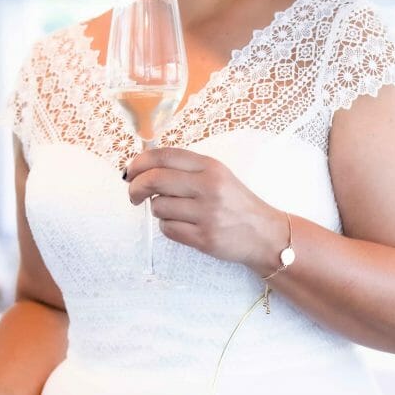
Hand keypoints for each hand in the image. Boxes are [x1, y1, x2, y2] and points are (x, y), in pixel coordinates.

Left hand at [124, 147, 285, 268]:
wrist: (264, 233)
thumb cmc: (236, 203)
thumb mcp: (217, 175)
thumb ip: (186, 169)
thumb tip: (144, 169)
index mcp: (210, 167)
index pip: (164, 156)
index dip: (139, 162)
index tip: (130, 172)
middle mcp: (209, 187)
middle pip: (154, 180)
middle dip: (136, 187)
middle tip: (134, 194)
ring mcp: (207, 214)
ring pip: (159, 207)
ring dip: (158, 210)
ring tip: (176, 212)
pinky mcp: (204, 238)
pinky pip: (168, 229)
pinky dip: (168, 227)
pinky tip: (183, 225)